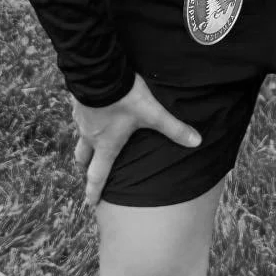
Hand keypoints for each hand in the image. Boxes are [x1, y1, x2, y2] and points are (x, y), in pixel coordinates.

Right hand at [71, 75, 200, 207]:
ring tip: (92, 141)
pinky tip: (93, 110)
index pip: (98, 174)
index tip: (90, 202)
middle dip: (86, 167)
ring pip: (81, 137)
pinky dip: (86, 119)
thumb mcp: (152, 114)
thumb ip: (174, 128)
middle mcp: (91, 135)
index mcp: (107, 144)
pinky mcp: (78, 102)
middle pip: (83, 158)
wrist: (99, 72)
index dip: (94, 191)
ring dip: (85, 143)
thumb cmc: (125, 97)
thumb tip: (197, 142)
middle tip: (88, 172)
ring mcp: (82, 119)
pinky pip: (80, 116)